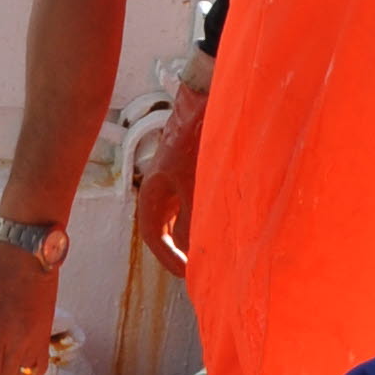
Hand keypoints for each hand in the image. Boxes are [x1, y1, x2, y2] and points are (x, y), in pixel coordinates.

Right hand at [133, 80, 205, 275]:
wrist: (206, 98)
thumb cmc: (196, 138)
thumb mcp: (196, 186)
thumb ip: (194, 222)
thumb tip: (194, 254)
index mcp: (152, 194)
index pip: (153, 237)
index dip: (169, 259)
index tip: (188, 275)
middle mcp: (160, 189)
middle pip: (165, 229)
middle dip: (181, 250)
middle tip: (200, 269)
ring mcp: (175, 179)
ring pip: (181, 216)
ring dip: (194, 233)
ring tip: (214, 250)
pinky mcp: (192, 170)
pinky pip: (194, 202)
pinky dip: (204, 215)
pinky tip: (222, 221)